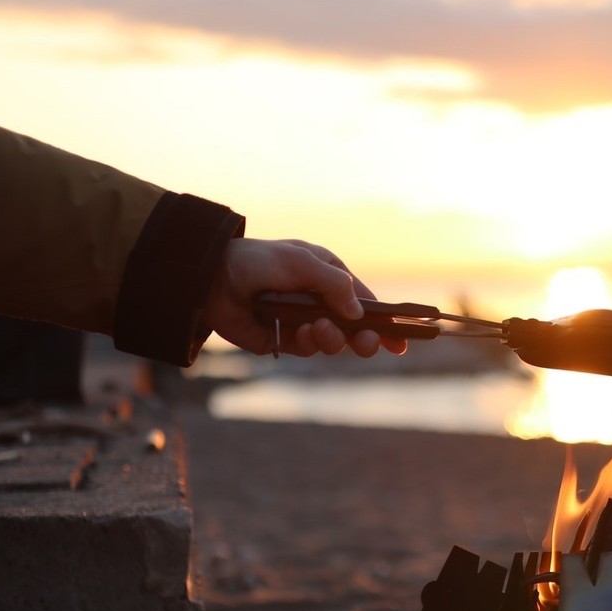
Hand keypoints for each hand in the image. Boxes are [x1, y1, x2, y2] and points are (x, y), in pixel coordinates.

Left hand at [203, 238, 407, 357]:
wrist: (211, 279)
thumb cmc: (258, 261)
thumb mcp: (302, 263)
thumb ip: (334, 285)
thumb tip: (359, 313)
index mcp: (330, 276)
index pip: (366, 302)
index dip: (385, 322)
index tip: (400, 340)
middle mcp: (320, 300)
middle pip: (356, 328)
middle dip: (365, 338)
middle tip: (366, 343)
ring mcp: (303, 321)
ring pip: (334, 342)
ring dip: (332, 339)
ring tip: (317, 329)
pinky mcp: (284, 339)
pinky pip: (307, 349)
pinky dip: (307, 343)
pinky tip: (297, 332)